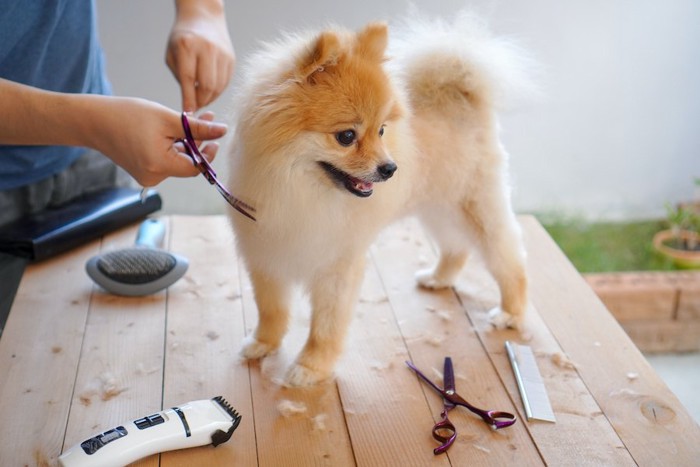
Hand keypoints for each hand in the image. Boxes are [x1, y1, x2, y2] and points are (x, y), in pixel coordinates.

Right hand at [88, 97, 227, 186]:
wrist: (92, 120)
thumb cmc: (127, 115)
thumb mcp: (167, 119)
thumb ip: (197, 128)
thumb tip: (223, 130)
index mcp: (159, 167)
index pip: (196, 167)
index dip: (208, 152)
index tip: (215, 135)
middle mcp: (153, 178)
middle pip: (187, 163)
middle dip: (198, 140)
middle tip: (207, 117)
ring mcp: (147, 176)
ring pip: (176, 160)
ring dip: (186, 141)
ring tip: (191, 117)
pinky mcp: (142, 170)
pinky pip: (165, 159)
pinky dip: (172, 145)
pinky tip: (174, 128)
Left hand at [166, 0, 234, 111]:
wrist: (203, 17)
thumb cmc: (183, 38)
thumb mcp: (173, 54)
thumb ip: (180, 78)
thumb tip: (190, 105)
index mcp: (187, 46)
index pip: (189, 80)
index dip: (189, 100)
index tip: (188, 112)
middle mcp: (207, 49)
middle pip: (208, 86)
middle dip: (201, 101)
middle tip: (195, 106)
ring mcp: (222, 54)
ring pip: (219, 87)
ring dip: (210, 98)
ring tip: (201, 99)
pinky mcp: (231, 59)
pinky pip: (225, 82)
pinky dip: (217, 91)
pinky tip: (209, 90)